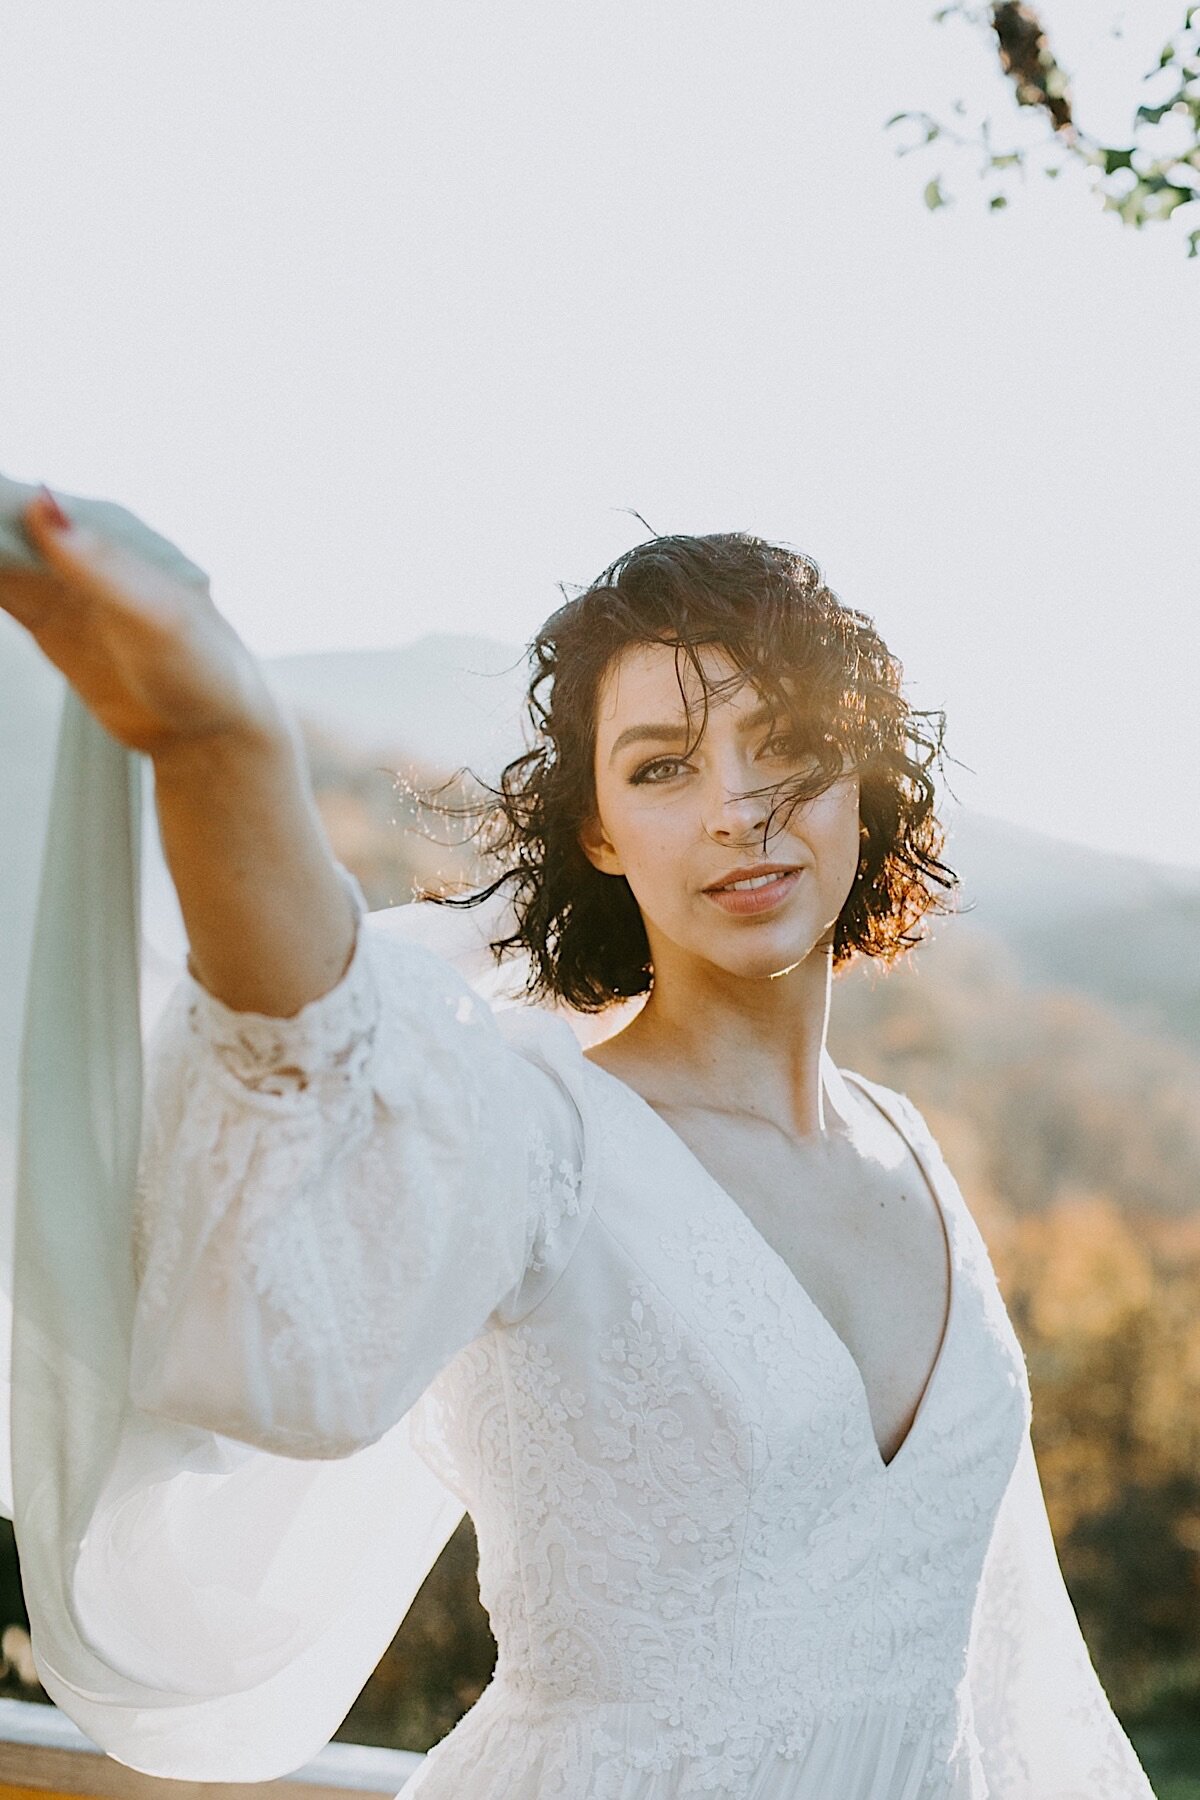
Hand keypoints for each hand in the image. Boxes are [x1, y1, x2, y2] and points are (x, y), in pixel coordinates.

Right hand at [0, 478, 283, 757]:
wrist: (215, 734)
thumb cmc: (205, 672)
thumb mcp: (156, 617)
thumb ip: (99, 564)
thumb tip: (43, 500)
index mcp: (115, 534)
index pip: (32, 503)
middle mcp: (88, 550)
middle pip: (7, 523)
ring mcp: (67, 586)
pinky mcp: (53, 622)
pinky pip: (2, 590)